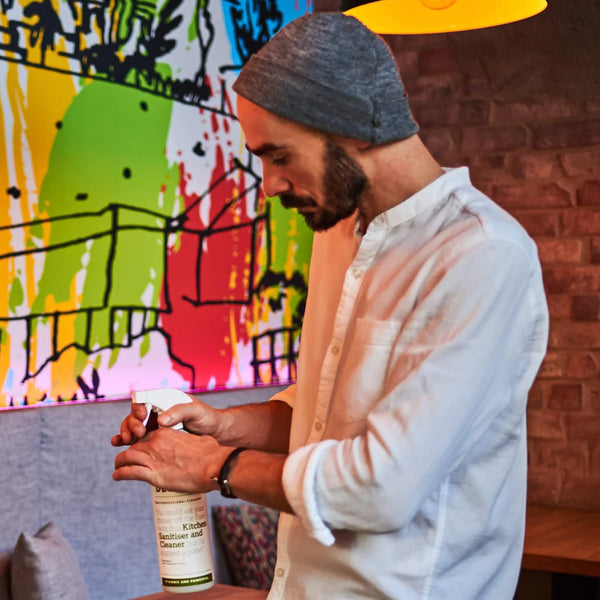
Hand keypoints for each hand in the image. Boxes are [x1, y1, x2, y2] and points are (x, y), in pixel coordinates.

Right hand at [110, 397, 220, 446]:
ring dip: (126, 431)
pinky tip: (118, 442)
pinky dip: (125, 438)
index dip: (139, 407)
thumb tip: (160, 420)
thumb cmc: (207, 418)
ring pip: (132, 424)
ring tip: (127, 440)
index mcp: (165, 399)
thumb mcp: (196, 411)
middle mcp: (156, 410)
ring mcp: (153, 423)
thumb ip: (179, 412)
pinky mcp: (153, 436)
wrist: (214, 433)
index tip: (143, 417)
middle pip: (135, 413)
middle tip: (137, 433)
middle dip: (132, 422)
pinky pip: (135, 436)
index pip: (145, 398)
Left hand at [112, 427, 230, 492]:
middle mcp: (156, 443)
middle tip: (125, 459)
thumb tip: (194, 445)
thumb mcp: (197, 440)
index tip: (139, 447)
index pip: (146, 435)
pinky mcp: (153, 475)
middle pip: (134, 445)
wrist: (213, 465)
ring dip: (119, 462)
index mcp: (166, 432)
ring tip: (117, 467)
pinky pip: (129, 472)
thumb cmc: (210, 453)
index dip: (140, 441)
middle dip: (128, 452)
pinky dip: (120, 474)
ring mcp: (153, 458)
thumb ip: (189, 441)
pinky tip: (116, 476)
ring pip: (126, 457)